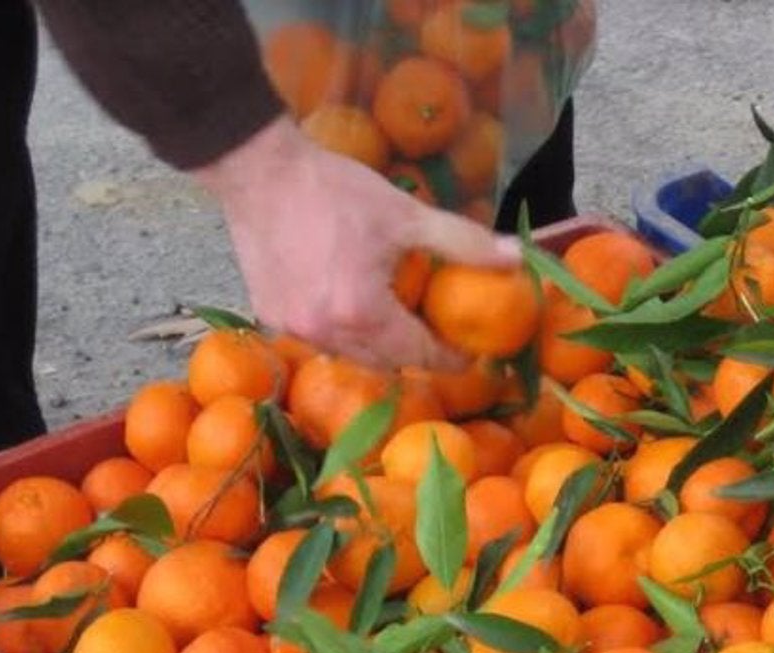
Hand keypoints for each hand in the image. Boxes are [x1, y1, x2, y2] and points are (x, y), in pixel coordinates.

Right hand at [194, 117, 519, 370]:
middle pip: (388, 363)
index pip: (421, 356)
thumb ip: (464, 241)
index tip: (472, 354)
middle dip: (417, 354)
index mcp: (363, 314)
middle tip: (439, 335)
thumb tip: (517, 256)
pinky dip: (343, 330)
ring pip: (352, 355)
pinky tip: (354, 305)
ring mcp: (293, 328)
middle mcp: (326, 333)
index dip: (452, 359)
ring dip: (379, 345)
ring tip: (398, 319)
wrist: (257, 168)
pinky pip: (319, 338)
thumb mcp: (406, 214)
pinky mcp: (270, 315)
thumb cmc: (335, 189)